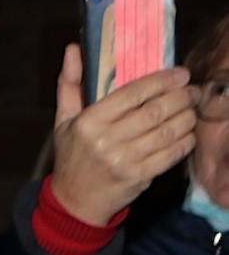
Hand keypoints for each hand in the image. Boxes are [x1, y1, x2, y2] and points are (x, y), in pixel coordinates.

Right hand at [49, 42, 195, 224]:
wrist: (74, 204)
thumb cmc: (72, 157)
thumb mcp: (64, 122)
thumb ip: (69, 85)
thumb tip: (72, 50)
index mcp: (89, 123)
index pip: (135, 92)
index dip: (163, 80)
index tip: (179, 74)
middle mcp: (106, 141)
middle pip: (156, 110)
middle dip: (181, 96)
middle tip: (191, 90)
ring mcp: (124, 161)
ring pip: (168, 131)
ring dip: (187, 116)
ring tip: (191, 108)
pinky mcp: (138, 177)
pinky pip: (171, 154)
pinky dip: (185, 141)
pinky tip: (187, 133)